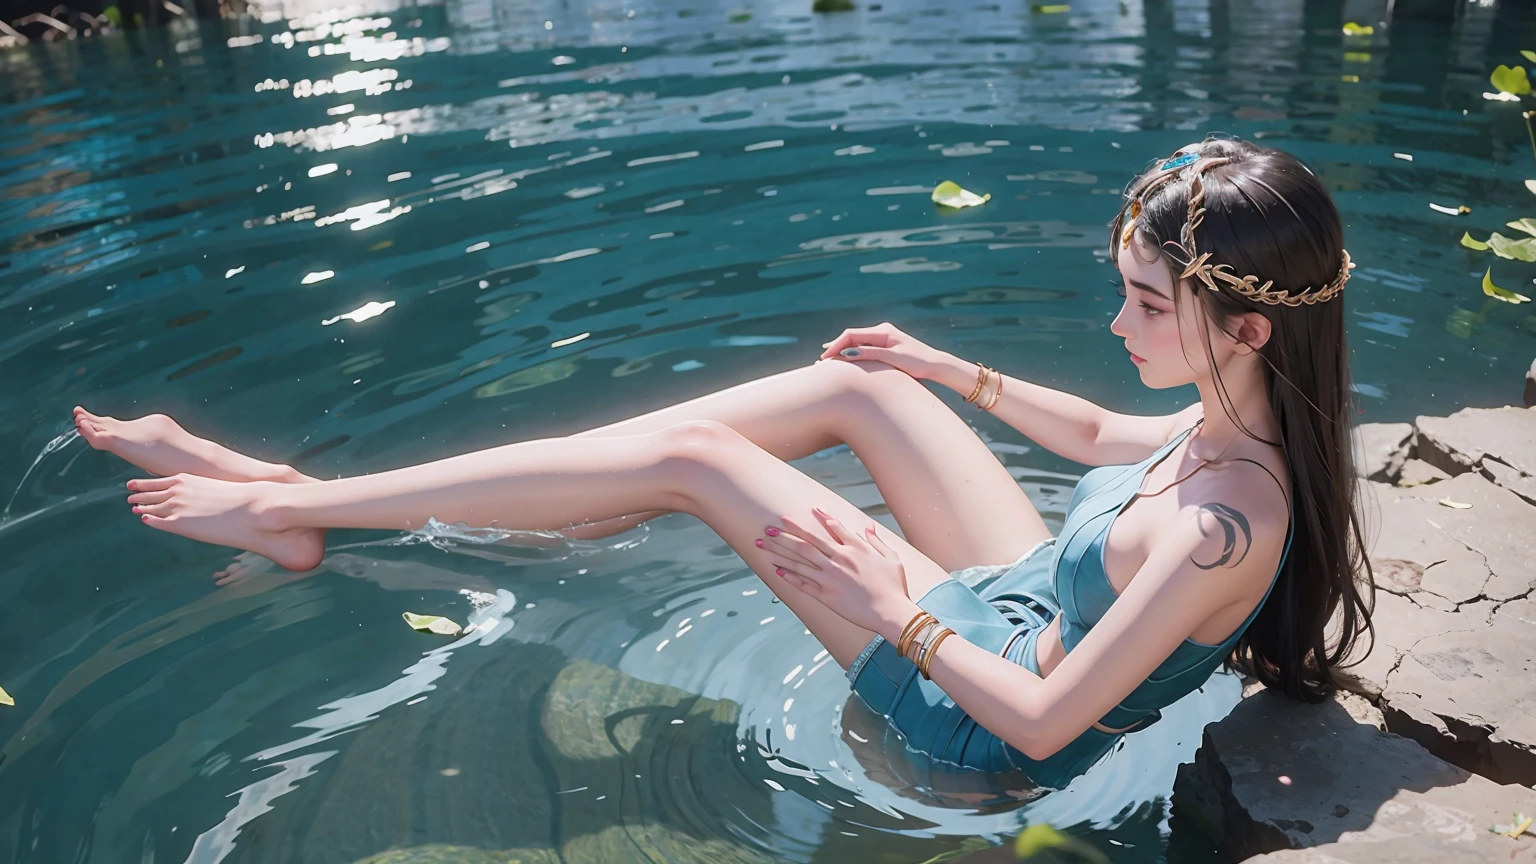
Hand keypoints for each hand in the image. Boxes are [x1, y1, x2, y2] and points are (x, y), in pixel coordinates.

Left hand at [757, 507, 914, 637]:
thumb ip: (876, 541)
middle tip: (768, 528)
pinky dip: (790, 577)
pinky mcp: (827, 595)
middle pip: (807, 542)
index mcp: (855, 549)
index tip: (809, 510)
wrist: (891, 611)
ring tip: (763, 545)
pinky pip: (804, 584)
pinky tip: (777, 570)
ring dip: (780, 552)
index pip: (834, 527)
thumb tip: (868, 527)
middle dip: (786, 534)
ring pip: (800, 561)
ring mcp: (830, 577)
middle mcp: (839, 559)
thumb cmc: (894, 585)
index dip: (820, 518)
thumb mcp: (891, 557)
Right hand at [818, 322, 947, 380]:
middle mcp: (881, 331)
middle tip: (822, 360)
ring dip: (843, 350)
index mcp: (882, 331)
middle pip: (851, 336)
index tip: (826, 358)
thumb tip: (848, 354)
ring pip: (856, 342)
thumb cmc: (917, 362)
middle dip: (836, 347)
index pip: (851, 335)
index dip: (836, 345)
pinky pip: (864, 347)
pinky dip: (852, 353)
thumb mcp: (892, 358)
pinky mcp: (886, 345)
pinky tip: (845, 360)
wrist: (935, 364)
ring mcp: (883, 337)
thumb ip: (870, 354)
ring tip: (829, 361)